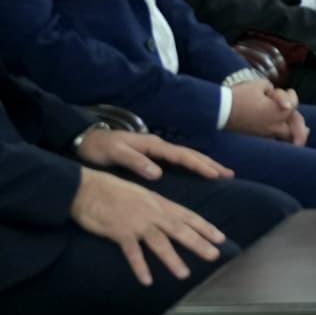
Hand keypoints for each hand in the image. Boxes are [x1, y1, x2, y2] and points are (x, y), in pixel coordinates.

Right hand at [71, 167, 231, 286]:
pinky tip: (147, 281)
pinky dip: (140, 267)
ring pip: (159, 242)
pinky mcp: (119, 232)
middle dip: (198, 243)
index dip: (205, 227)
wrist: (85, 188)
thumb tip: (170, 218)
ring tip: (184, 274)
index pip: (187, 216)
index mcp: (158, 202)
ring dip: (172, 259)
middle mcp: (151, 212)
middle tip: (214, 256)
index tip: (221, 238)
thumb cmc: (111, 191)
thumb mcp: (141, 194)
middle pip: (179, 229)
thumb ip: (156, 207)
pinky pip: (132, 252)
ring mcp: (136, 222)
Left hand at [75, 123, 231, 179]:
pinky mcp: (152, 155)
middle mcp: (158, 145)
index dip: (199, 165)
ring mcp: (156, 149)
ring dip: (205, 163)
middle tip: (229, 174)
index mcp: (153, 145)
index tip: (215, 174)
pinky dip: (193, 164)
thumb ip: (136, 162)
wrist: (86, 140)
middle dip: (210, 163)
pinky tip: (198, 171)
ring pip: (186, 156)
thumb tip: (159, 173)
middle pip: (190, 154)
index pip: (181, 156)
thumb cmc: (100, 148)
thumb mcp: (116, 154)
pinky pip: (178, 160)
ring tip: (222, 173)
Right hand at [217, 75, 307, 144]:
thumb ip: (272, 89)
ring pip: (285, 137)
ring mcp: (266, 132)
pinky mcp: (256, 136)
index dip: (290, 96)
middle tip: (307, 132)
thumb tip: (274, 94)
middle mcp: (275, 124)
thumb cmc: (240, 96)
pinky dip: (278, 139)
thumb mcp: (259, 85)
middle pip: (295, 126)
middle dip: (301, 127)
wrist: (220, 110)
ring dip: (293, 136)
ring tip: (299, 140)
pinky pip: (272, 140)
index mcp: (279, 111)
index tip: (288, 91)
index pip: (294, 104)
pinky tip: (280, 139)